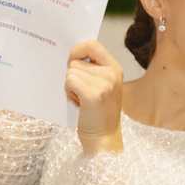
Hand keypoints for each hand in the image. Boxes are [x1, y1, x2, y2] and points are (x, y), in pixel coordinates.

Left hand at [68, 40, 124, 154]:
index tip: (73, 61)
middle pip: (77, 62)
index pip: (93, 45)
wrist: (104, 139)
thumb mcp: (104, 86)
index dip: (78, 50)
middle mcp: (111, 74)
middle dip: (73, 76)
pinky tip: (78, 103)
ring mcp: (103, 84)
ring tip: (82, 100)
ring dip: (70, 87)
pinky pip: (69, 81)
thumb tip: (72, 57)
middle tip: (83, 92)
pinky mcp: (93, 95)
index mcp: (115, 69)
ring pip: (71, 72)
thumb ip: (94, 70)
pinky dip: (69, 93)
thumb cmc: (100, 113)